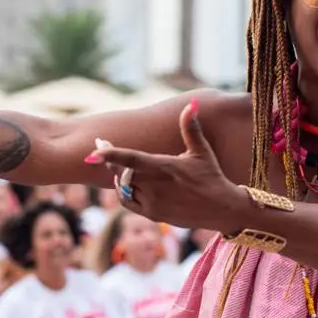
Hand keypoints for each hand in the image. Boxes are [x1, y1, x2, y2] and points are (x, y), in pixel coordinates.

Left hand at [90, 102, 243, 232]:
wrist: (221, 209)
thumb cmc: (211, 176)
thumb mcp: (202, 151)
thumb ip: (191, 128)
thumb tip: (192, 104)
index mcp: (166, 167)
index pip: (133, 159)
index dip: (112, 154)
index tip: (95, 149)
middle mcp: (156, 186)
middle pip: (122, 172)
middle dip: (109, 158)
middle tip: (100, 146)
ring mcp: (153, 202)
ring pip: (123, 187)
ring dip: (117, 174)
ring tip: (116, 163)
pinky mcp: (153, 214)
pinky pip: (127, 201)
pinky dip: (122, 190)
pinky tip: (125, 181)